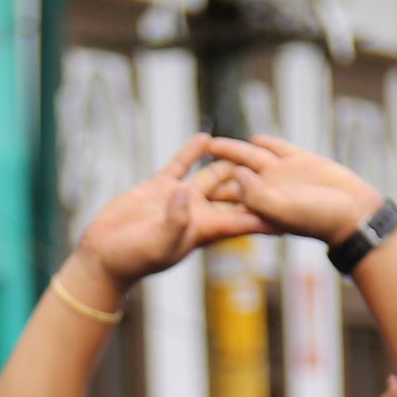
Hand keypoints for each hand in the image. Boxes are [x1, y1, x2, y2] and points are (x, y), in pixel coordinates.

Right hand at [73, 138, 266, 291]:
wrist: (103, 257)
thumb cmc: (131, 258)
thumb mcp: (156, 242)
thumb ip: (174, 220)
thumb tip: (187, 193)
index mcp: (204, 230)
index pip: (243, 220)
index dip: (268, 214)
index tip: (294, 209)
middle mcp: (197, 213)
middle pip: (235, 195)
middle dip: (255, 185)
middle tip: (282, 171)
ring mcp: (179, 200)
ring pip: (212, 177)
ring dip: (228, 163)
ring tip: (249, 149)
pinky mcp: (158, 189)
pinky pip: (181, 166)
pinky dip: (192, 153)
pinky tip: (205, 137)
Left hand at [201, 136, 387, 247]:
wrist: (355, 212)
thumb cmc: (318, 218)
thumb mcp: (281, 209)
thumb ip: (256, 194)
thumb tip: (235, 174)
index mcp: (258, 208)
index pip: (226, 200)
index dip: (206, 194)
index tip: (182, 189)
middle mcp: (268, 191)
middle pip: (233, 179)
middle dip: (213, 173)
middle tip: (189, 167)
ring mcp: (283, 176)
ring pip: (251, 160)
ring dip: (232, 152)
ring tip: (212, 145)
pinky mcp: (301, 162)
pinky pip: (278, 150)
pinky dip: (266, 144)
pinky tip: (254, 138)